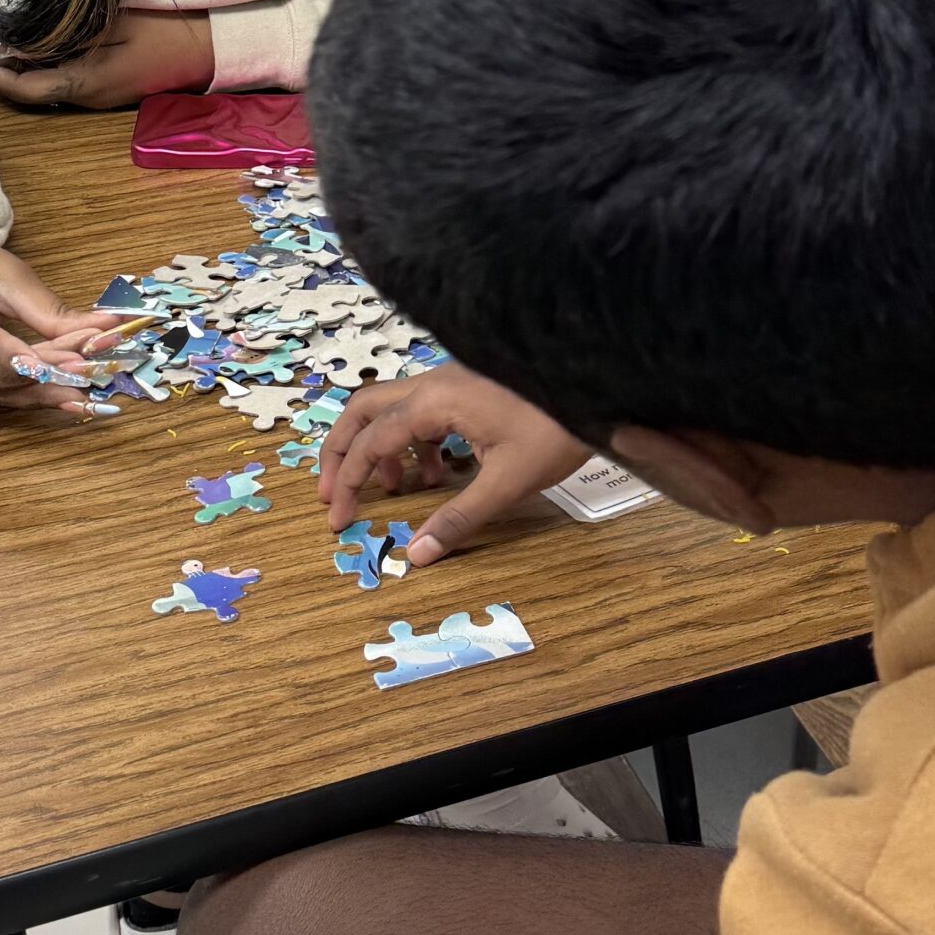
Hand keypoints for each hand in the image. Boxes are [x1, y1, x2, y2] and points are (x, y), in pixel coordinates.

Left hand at [0, 7, 213, 111]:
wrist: (213, 47)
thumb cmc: (168, 30)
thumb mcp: (114, 23)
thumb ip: (66, 33)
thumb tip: (19, 38)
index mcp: (87, 85)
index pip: (25, 90)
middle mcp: (88, 98)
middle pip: (30, 90)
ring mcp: (99, 95)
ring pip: (45, 85)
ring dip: (18, 62)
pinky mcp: (107, 85)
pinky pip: (63, 78)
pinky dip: (39, 61)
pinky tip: (31, 37)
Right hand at [0, 228, 120, 414]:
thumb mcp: (0, 270)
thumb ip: (42, 306)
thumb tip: (99, 328)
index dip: (4, 352)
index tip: (45, 363)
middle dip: (29, 375)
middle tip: (79, 371)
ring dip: (33, 393)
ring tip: (78, 392)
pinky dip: (23, 397)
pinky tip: (60, 400)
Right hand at [316, 362, 590, 564]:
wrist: (600, 380)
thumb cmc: (556, 429)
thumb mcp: (507, 482)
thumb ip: (458, 519)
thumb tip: (415, 556)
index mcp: (433, 401)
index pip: (370, 441)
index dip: (347, 481)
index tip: (337, 520)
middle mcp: (434, 382)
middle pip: (364, 409)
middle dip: (342, 451)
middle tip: (333, 494)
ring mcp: (453, 378)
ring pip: (394, 407)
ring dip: (382, 447)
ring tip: (395, 491)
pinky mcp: (472, 382)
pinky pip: (426, 409)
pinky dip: (417, 441)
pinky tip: (440, 474)